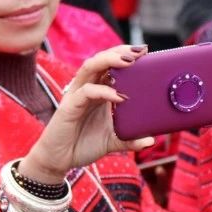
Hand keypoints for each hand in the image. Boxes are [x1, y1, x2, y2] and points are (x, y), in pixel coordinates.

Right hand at [17, 45, 153, 183]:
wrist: (60, 161)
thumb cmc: (83, 145)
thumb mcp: (112, 141)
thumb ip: (130, 139)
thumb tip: (151, 140)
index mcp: (99, 92)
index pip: (111, 66)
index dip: (126, 55)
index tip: (146, 52)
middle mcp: (87, 89)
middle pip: (101, 60)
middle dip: (120, 51)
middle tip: (140, 51)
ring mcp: (77, 95)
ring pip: (91, 67)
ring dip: (110, 60)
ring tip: (129, 61)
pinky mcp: (69, 106)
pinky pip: (86, 92)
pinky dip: (103, 91)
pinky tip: (119, 96)